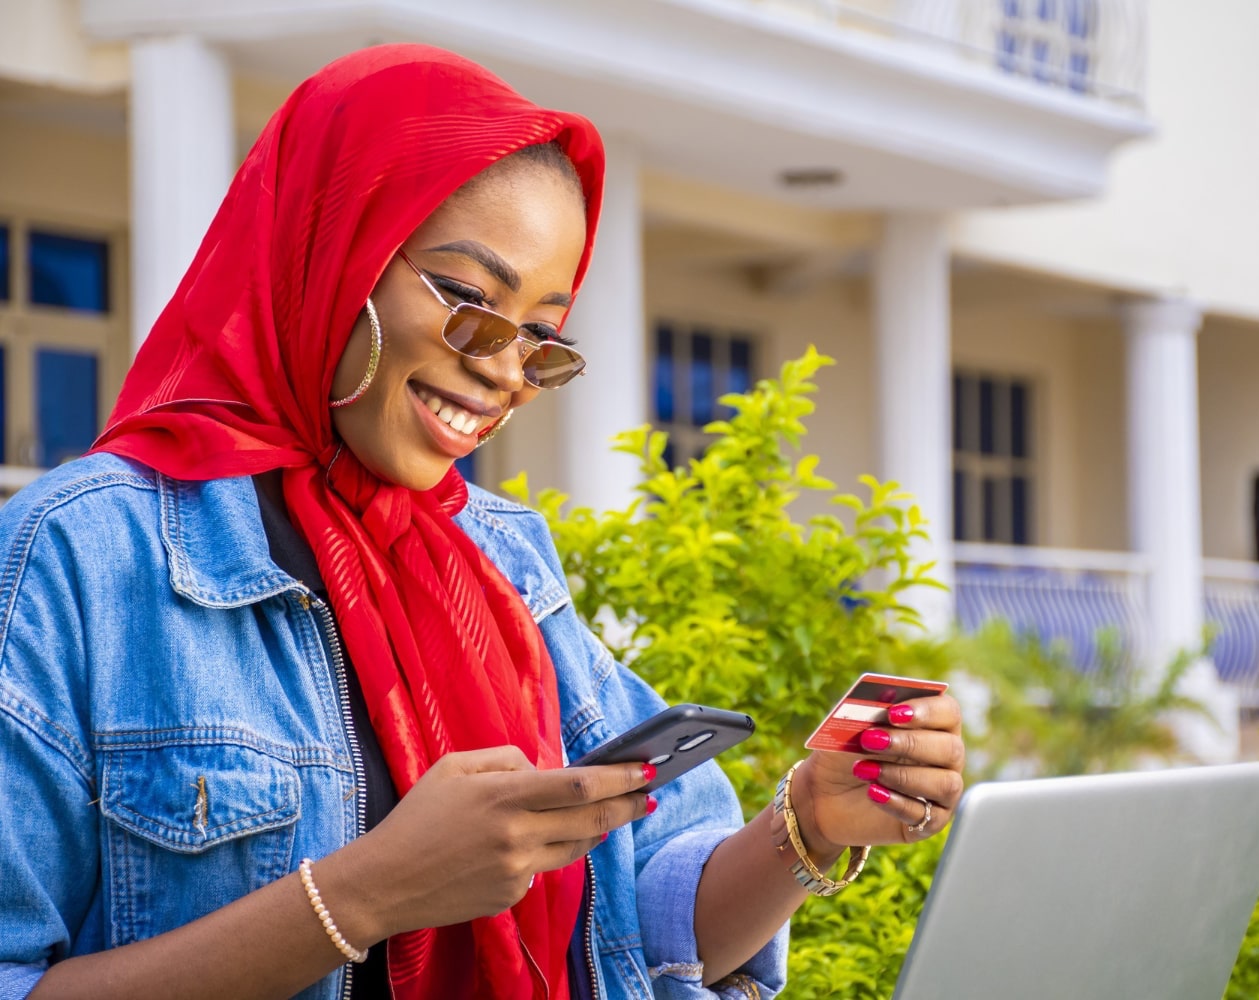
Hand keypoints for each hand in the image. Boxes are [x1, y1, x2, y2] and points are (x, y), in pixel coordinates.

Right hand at [330, 745, 651, 940]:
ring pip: (577, 846)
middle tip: (652, 795)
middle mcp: (517, 834)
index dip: (619, 777)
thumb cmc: (417, 817)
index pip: (579, 784)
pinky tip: (547, 838)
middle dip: (628, 804)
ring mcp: (517, 870)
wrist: (384, 883)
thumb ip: (505, 759)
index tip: (645, 768)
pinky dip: (551, 849)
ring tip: (616, 812)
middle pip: (592, 818)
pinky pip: (545, 867)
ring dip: (600, 828)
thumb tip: (546, 767)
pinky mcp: (512, 895)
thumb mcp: (454, 767)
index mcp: (504, 796)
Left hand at [793, 694, 964, 850]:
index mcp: (932, 725)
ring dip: (903, 776)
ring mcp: (940, 791)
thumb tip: (884, 698)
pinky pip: (927, 815)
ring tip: (864, 770)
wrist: (825, 795)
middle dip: (910, 744)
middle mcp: (944, 757)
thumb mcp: (848, 729)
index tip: (892, 713)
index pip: (948, 711)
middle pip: (950, 748)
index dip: (925, 710)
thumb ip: (867, 712)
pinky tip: (873, 793)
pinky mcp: (928, 821)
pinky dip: (897, 802)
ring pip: (946, 784)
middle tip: (870, 740)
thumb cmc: (844, 754)